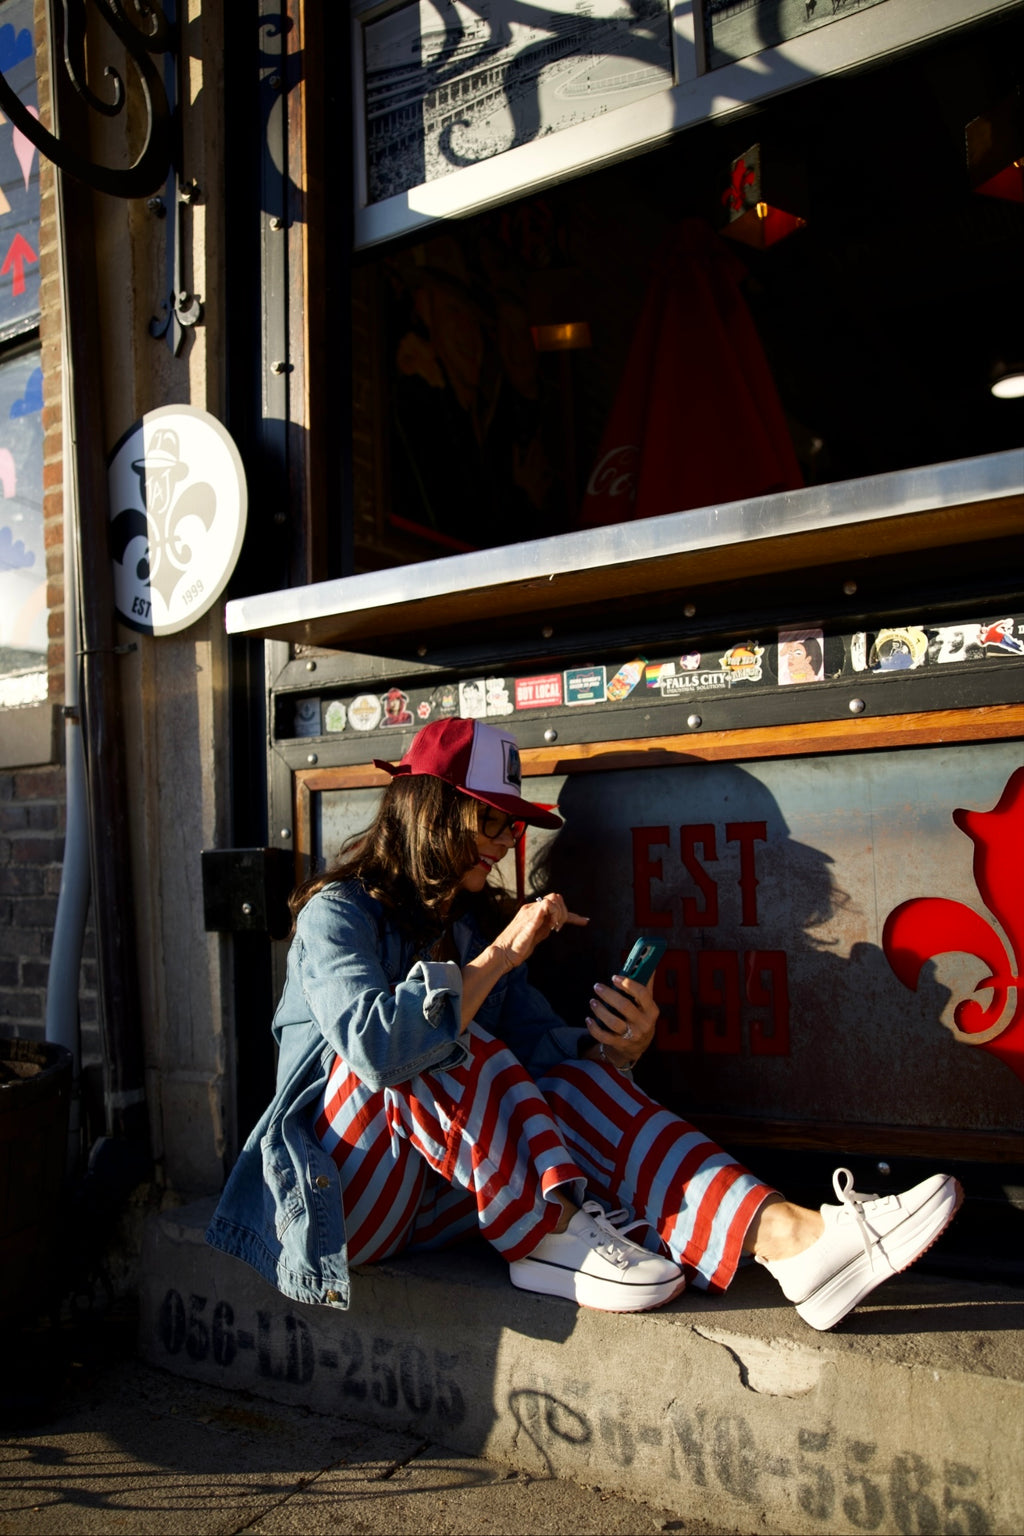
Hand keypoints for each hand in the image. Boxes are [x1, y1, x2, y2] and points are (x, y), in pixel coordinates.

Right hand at [460, 893, 588, 1029]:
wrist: (502, 954)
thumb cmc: (516, 948)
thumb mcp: (535, 936)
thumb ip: (544, 928)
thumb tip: (554, 924)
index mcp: (532, 912)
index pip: (554, 905)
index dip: (572, 914)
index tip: (584, 921)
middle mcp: (531, 908)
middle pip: (556, 897)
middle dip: (565, 912)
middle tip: (560, 928)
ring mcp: (529, 912)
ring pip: (553, 899)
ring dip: (560, 914)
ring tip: (556, 928)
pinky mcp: (529, 919)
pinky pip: (546, 906)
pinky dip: (554, 914)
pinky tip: (553, 926)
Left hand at [585, 973, 658, 1069]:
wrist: (637, 1047)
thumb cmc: (640, 1017)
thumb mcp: (646, 1004)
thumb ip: (645, 984)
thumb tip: (647, 962)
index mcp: (652, 1010)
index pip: (642, 994)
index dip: (628, 984)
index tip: (614, 977)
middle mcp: (644, 1024)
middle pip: (625, 1006)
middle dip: (608, 995)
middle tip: (597, 986)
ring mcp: (632, 1036)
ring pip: (613, 1022)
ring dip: (600, 1010)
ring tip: (592, 1001)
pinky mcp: (620, 1044)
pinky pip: (604, 1036)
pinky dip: (594, 1028)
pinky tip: (588, 1019)